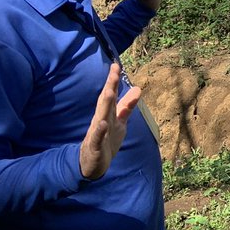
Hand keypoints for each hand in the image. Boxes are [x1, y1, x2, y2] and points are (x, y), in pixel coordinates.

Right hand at [80, 63, 139, 179]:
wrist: (91, 164)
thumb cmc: (106, 140)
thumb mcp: (119, 121)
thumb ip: (127, 106)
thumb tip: (138, 88)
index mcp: (107, 114)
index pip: (110, 95)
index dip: (114, 81)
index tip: (116, 65)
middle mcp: (101, 120)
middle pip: (105, 101)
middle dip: (110, 86)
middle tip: (114, 71)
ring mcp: (97, 133)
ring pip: (101, 117)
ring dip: (105, 105)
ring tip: (109, 91)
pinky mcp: (95, 147)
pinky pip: (97, 138)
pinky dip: (99, 131)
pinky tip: (102, 124)